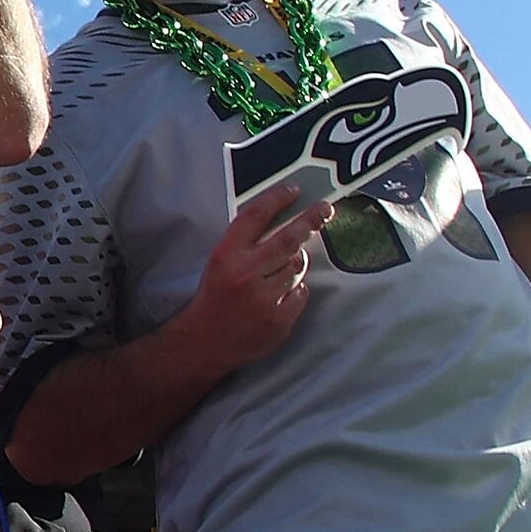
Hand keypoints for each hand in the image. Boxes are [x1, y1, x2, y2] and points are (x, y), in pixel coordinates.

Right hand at [155, 182, 332, 378]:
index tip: (294, 189)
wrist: (205, 342)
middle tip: (325, 209)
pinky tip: (280, 295)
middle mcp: (245, 275)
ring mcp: (263, 299)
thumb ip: (245, 241)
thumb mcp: (220, 261)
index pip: (255, 217)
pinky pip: (301, 292)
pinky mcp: (278, 320)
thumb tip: (284, 215)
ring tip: (281, 271)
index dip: (277, 198)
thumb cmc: (216, 295)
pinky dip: (295, 290)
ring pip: (298, 267)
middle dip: (310, 220)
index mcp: (226, 255)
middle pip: (288, 239)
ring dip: (297, 263)